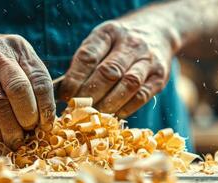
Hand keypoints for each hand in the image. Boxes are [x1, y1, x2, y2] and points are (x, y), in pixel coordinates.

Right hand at [0, 34, 54, 148]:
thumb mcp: (13, 63)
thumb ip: (29, 83)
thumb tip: (45, 120)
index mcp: (18, 48)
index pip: (40, 80)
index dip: (47, 107)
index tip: (46, 125)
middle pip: (19, 90)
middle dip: (28, 117)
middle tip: (30, 133)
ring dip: (10, 128)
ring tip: (15, 141)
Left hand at [58, 20, 172, 117]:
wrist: (157, 31)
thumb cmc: (117, 44)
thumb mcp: (100, 43)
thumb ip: (82, 64)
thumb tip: (58, 93)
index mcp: (109, 32)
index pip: (88, 57)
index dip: (74, 79)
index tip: (64, 96)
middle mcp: (131, 43)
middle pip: (108, 72)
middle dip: (89, 95)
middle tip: (77, 110)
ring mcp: (148, 59)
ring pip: (128, 85)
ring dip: (108, 104)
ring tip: (94, 116)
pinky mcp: (160, 76)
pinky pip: (142, 96)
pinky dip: (125, 108)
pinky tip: (113, 115)